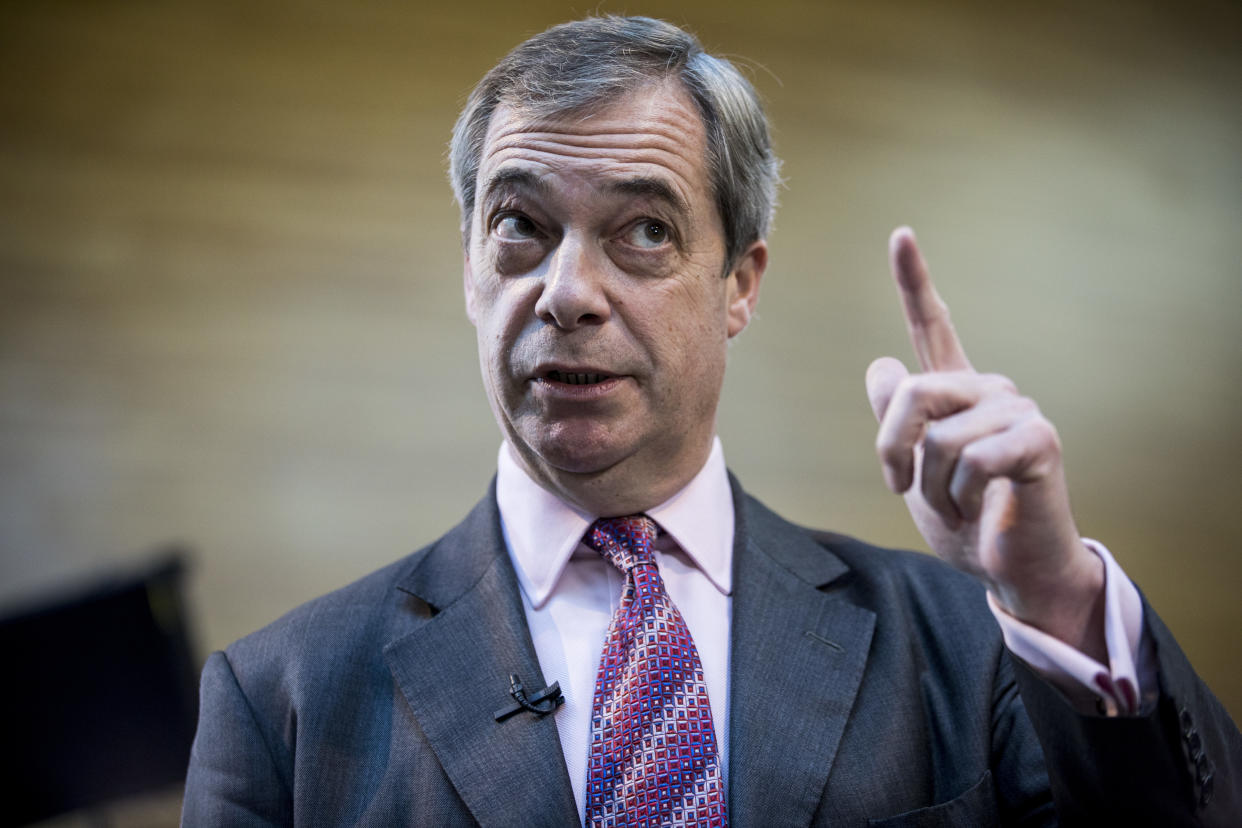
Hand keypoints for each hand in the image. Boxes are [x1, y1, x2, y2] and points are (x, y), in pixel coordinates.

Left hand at [865, 227, 1105, 658]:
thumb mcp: (915, 472)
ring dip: (932, 489)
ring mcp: (1017, 410)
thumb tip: (881, 364)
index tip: (901, 234)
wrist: (1012, 568)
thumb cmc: (967, 520)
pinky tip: (983, 509)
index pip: (933, 326)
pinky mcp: (1038, 440)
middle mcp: (989, 389)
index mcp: (957, 392)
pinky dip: (962, 498)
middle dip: (894, 452)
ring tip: (958, 505)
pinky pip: (971, 460)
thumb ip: (898, 421)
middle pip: (911, 393)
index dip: (914, 280)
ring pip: (937, 437)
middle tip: (906, 489)